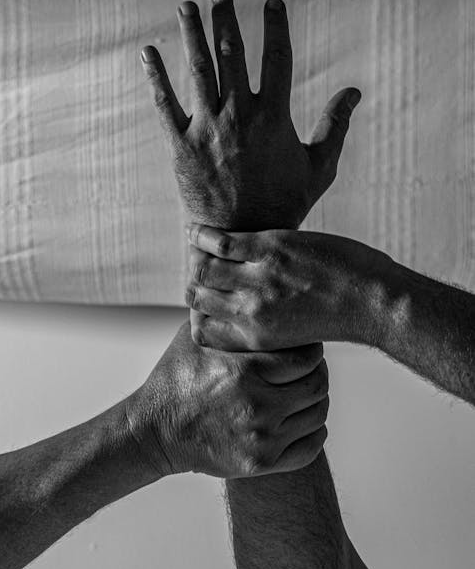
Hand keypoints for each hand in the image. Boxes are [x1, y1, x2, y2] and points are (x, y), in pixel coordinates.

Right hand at [125, 321, 328, 478]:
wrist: (154, 431)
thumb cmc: (175, 378)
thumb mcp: (195, 337)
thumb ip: (226, 317)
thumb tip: (247, 289)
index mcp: (243, 370)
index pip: (307, 357)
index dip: (312, 348)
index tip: (305, 345)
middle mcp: (257, 405)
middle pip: (317, 385)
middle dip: (318, 372)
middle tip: (310, 366)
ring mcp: (260, 438)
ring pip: (317, 415)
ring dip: (316, 400)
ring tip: (305, 389)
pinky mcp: (260, 463)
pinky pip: (310, 448)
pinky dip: (313, 431)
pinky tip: (303, 418)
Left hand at [140, 0, 361, 230]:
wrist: (242, 237)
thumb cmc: (285, 204)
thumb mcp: (320, 167)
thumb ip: (337, 126)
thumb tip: (354, 91)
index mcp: (273, 118)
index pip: (277, 58)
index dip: (276, 26)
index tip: (273, 3)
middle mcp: (238, 117)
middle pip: (231, 54)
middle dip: (226, 20)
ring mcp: (206, 130)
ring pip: (197, 70)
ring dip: (192, 34)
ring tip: (187, 6)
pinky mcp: (181, 147)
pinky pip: (164, 105)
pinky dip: (155, 77)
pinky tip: (148, 53)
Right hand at [184, 224, 392, 350]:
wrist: (375, 303)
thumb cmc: (339, 319)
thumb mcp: (293, 337)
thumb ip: (264, 328)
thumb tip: (244, 315)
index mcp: (255, 338)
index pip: (202, 330)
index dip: (197, 315)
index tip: (201, 300)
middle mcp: (250, 312)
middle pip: (196, 297)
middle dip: (193, 283)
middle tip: (198, 269)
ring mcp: (259, 279)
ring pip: (203, 268)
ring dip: (195, 256)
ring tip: (196, 247)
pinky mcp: (270, 249)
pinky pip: (221, 242)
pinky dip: (204, 235)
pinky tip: (199, 230)